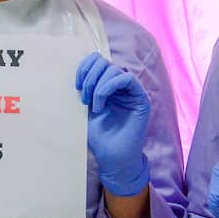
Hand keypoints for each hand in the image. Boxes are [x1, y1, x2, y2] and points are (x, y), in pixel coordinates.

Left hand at [75, 53, 150, 196]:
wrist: (112, 157)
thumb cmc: (99, 137)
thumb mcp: (86, 108)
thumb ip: (86, 88)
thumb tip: (78, 71)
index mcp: (107, 85)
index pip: (98, 60)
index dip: (85, 67)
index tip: (77, 85)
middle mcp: (120, 86)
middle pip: (104, 61)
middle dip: (90, 77)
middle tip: (84, 97)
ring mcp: (132, 91)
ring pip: (114, 69)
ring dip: (98, 86)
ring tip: (93, 105)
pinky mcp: (141, 98)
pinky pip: (127, 79)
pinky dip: (109, 87)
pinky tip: (101, 104)